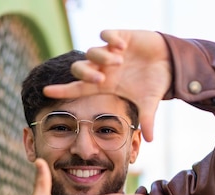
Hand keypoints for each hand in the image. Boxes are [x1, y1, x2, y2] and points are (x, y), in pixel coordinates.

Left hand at [42, 30, 171, 142]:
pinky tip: (123, 47)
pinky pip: (106, 35)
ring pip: (92, 52)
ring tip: (120, 61)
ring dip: (102, 58)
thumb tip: (151, 141)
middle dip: (87, 73)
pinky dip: (111, 40)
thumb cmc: (155, 83)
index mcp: (105, 84)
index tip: (46, 91)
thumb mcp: (149, 102)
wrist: (169, 62)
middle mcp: (103, 68)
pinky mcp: (120, 37)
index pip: (78, 88)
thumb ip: (147, 119)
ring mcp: (110, 52)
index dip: (62, 90)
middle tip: (102, 79)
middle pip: (79, 69)